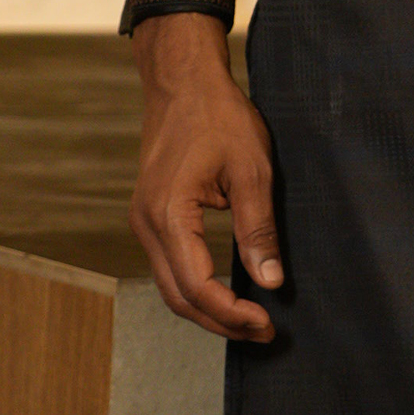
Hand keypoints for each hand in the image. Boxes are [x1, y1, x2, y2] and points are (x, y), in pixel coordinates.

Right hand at [130, 11, 281, 341]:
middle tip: (263, 332)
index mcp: (169, 214)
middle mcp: (147, 224)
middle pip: (179, 297)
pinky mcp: (150, 216)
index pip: (198, 286)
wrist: (183, 82)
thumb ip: (258, 230)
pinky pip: (169, 266)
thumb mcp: (252, 170)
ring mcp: (143, 222)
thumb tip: (270, 283)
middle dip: (221, 322)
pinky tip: (227, 292)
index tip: (268, 323)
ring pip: (171, 287)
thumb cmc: (219, 117)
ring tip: (249, 319)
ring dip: (208, 309)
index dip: (233, 314)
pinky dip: (196, 287)